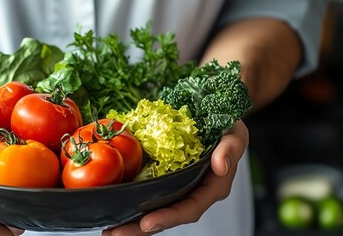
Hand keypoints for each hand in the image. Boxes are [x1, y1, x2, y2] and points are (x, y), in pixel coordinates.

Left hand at [102, 120, 248, 235]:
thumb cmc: (228, 128)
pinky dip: (129, 203)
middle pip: (166, 217)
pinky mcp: (165, 180)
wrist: (218, 119)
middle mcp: (193, 193)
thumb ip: (231, 148)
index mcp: (211, 188)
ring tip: (108, 229)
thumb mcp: (235, 134)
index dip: (168, 217)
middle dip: (140, 228)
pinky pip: (147, 196)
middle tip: (115, 233)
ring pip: (154, 211)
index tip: (147, 223)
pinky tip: (111, 208)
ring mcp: (177, 188)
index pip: (190, 208)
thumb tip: (220, 165)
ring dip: (130, 222)